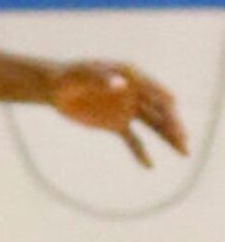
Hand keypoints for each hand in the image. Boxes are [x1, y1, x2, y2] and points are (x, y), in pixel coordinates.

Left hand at [49, 61, 188, 167]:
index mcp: (133, 77)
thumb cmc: (71, 76)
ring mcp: (129, 110)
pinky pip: (133, 141)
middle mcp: (136, 93)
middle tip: (184, 140)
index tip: (174, 108)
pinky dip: (141, 152)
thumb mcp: (84, 75)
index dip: (164, 99)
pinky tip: (149, 166)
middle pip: (160, 111)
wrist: (57, 89)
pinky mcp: (117, 125)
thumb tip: (120, 85)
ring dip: (168, 138)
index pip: (153, 89)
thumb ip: (102, 79)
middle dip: (173, 125)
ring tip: (184, 152)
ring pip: (154, 126)